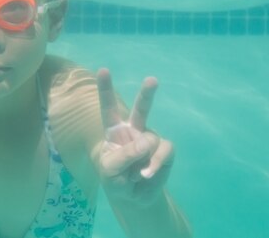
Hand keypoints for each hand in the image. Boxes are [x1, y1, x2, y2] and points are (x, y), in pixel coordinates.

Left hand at [97, 68, 173, 206]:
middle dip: (147, 94)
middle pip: (141, 108)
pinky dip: (155, 164)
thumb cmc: (116, 179)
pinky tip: (146, 174)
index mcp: (114, 130)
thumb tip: (147, 142)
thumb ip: (124, 155)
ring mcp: (150, 138)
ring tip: (135, 173)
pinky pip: (163, 151)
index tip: (103, 70)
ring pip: (150, 139)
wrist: (134, 198)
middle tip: (152, 79)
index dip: (106, 89)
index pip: (108, 107)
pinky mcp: (165, 149)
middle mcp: (133, 130)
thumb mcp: (110, 169)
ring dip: (142, 159)